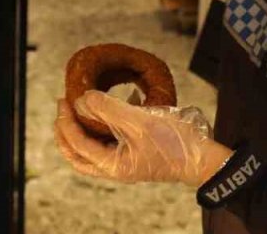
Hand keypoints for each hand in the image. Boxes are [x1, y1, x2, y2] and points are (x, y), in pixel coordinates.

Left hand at [54, 91, 231, 186]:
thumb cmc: (174, 142)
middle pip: (79, 154)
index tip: (64, 99)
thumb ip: (108, 109)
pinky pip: (114, 140)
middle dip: (66, 131)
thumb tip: (83, 99)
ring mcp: (126, 162)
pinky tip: (120, 101)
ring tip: (81, 107)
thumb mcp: (139, 120)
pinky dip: (108, 125)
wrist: (204, 158)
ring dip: (84, 128)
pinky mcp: (137, 153)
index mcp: (113, 164)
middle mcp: (116, 167)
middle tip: (63, 107)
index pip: (77, 144)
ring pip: (93, 148)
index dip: (66, 121)